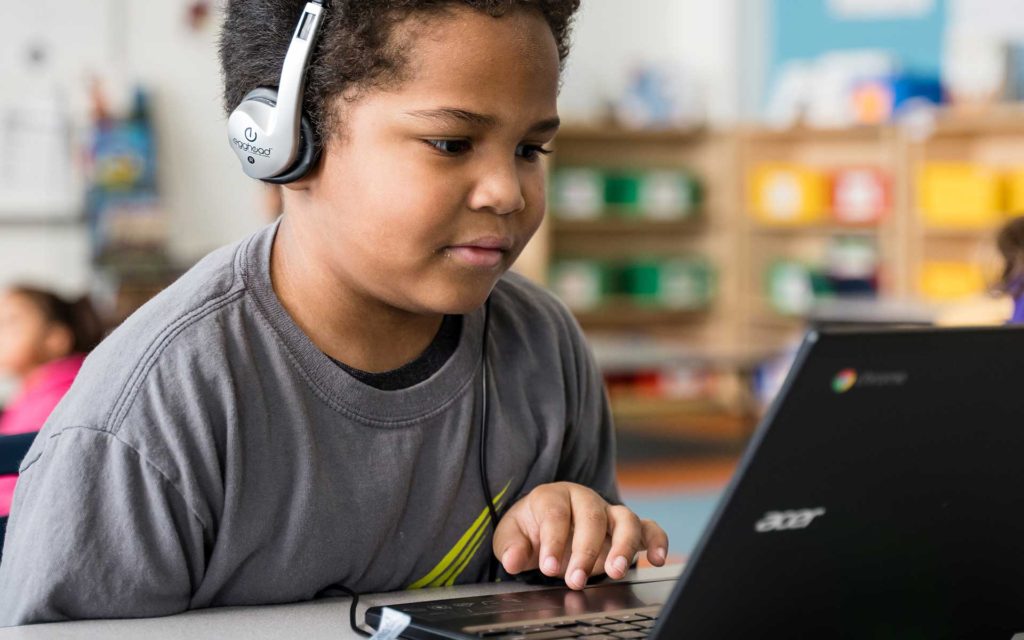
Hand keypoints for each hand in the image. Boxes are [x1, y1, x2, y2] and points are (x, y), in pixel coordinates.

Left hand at [492, 482, 668, 589]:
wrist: (547, 523)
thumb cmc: (531, 528)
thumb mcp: (512, 536)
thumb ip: (511, 547)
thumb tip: (513, 560)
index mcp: (553, 496)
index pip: (556, 515)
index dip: (553, 541)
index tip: (548, 567)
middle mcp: (585, 499)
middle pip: (591, 517)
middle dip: (585, 551)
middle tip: (575, 579)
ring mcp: (608, 511)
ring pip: (624, 519)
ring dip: (622, 546)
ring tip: (615, 572)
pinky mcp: (627, 526)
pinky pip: (649, 527)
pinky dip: (657, 540)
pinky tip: (657, 559)